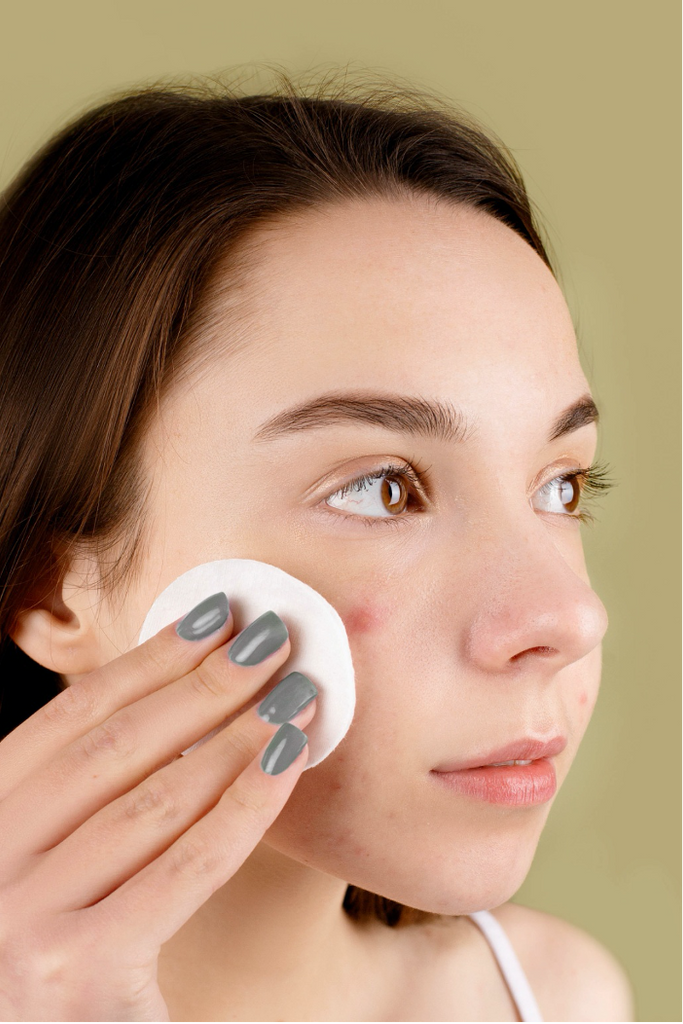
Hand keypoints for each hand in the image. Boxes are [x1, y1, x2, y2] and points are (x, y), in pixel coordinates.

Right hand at [0, 600, 315, 1021]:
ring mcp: (19, 920)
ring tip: (298, 692)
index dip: (150, 657)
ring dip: (239, 733)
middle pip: (117, 745)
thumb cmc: (71, 959)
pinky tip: (290, 760)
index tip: (217, 615)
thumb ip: (97, 791)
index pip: (74, 714)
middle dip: (206, 682)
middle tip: (274, 637)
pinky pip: (185, 867)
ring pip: (156, 797)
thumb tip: (194, 686)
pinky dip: (246, 805)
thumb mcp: (60, 859)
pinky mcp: (75, 975)